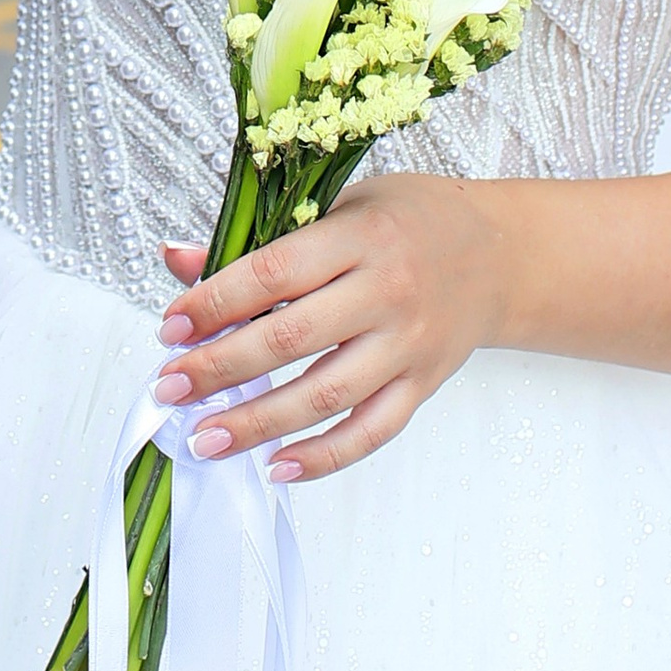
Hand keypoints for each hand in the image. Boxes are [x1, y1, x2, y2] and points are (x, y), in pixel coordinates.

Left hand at [146, 173, 509, 483]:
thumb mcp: (338, 204)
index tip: (170, 326)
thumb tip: (178, 260)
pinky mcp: (424, 384)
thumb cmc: (409, 219)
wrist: (500, 254)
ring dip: (258, 422)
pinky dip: (324, 456)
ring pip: (326, 395)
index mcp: (360, 236)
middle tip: (170, 387)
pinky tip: (276, 466)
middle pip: (292, 338)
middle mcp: (388, 292)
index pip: (275, 271)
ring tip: (204, 438)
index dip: (216, 300)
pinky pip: (372, 431)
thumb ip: (260, 240)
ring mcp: (409, 345)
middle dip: (221, 366)